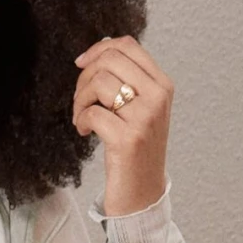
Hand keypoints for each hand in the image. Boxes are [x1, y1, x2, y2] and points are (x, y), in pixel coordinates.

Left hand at [72, 35, 172, 217]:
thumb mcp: (142, 110)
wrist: (142, 196)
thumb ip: (129, 80)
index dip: (98, 49)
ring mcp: (144, 118)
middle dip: (85, 76)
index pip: (127, 45)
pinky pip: (92, 113)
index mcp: (162, 85)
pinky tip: (85, 132)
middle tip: (81, 99)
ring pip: (99, 82)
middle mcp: (157, 97)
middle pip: (109, 60)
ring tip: (81, 118)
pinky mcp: (127, 139)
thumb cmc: (136, 152)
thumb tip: (100, 49)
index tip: (81, 64)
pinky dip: (80, 121)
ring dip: (80, 100)